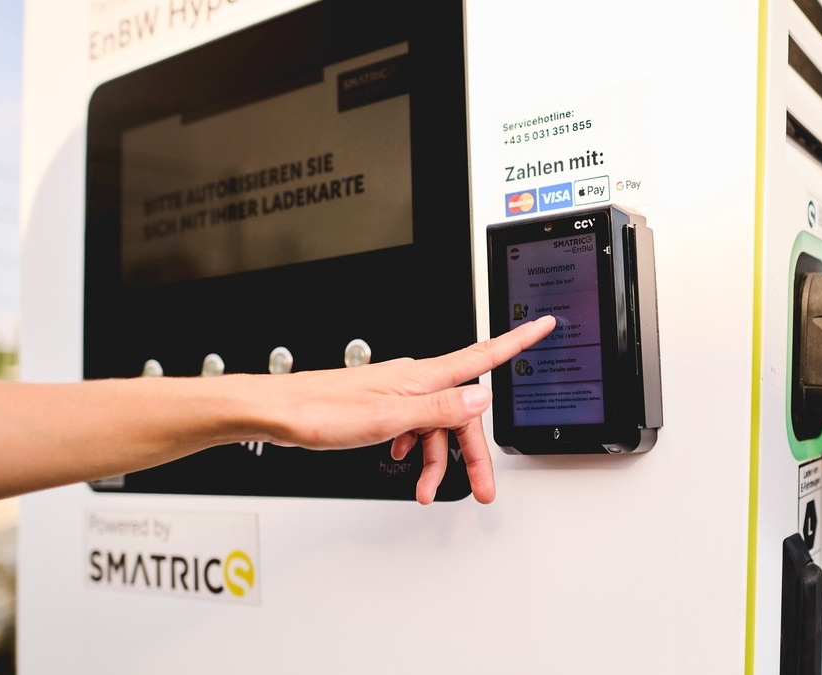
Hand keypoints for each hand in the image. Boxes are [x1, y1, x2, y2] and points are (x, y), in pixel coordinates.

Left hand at [261, 316, 554, 503]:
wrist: (279, 412)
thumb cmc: (322, 411)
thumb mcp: (389, 417)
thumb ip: (439, 409)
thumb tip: (482, 395)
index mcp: (423, 377)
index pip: (482, 355)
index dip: (517, 341)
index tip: (542, 325)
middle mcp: (415, 380)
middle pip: (462, 413)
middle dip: (473, 453)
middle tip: (483, 488)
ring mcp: (399, 392)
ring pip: (437, 426)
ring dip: (437, 460)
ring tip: (426, 488)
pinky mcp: (383, 405)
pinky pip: (415, 427)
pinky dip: (417, 448)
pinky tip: (404, 461)